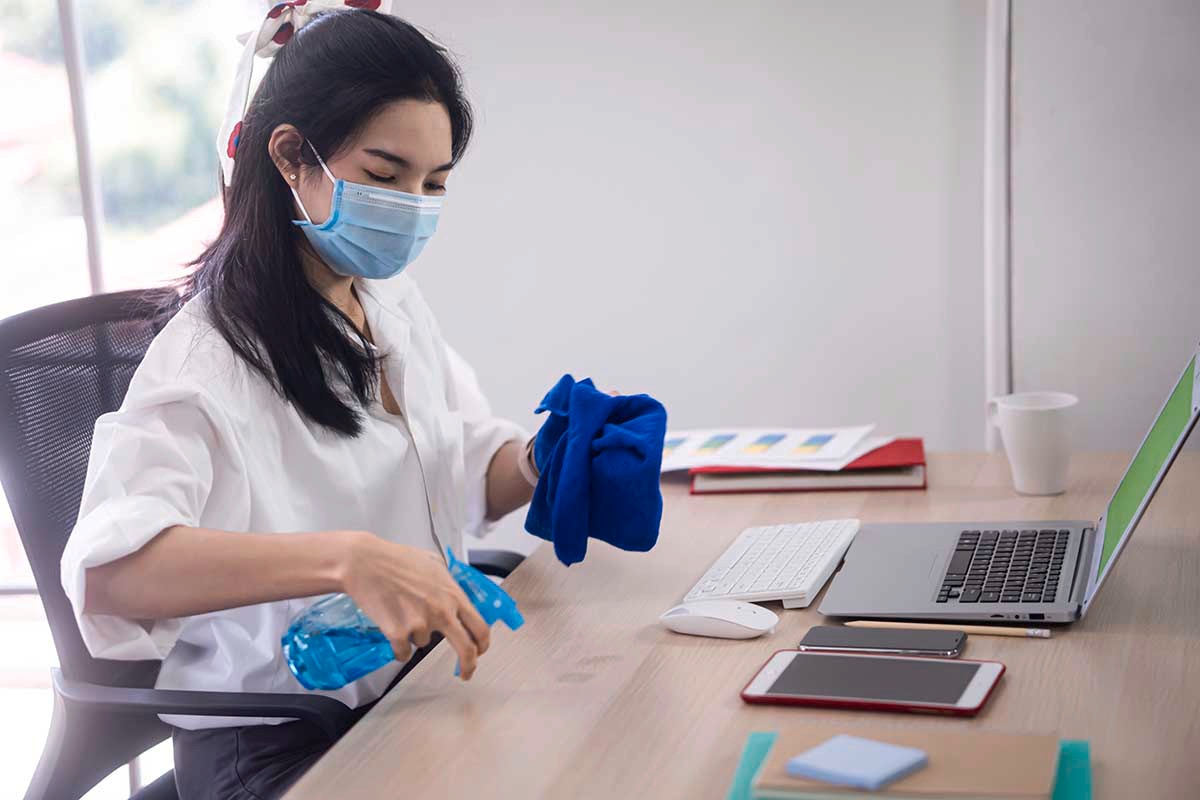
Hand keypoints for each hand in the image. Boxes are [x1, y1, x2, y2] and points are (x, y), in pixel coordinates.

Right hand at [339, 532, 489, 679]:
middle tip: (464, 673)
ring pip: (423, 644)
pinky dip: (398, 647)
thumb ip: (449, 583)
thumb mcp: (434, 562)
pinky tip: (390, 626)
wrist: (364, 563)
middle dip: (468, 665)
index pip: (480, 626)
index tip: (479, 652)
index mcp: (453, 594)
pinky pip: (403, 653)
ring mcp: (420, 623)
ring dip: (414, 635)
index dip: (483, 644)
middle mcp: (442, 610)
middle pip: (466, 648)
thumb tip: (455, 596)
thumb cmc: (397, 559)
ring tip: (400, 611)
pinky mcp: (398, 633)